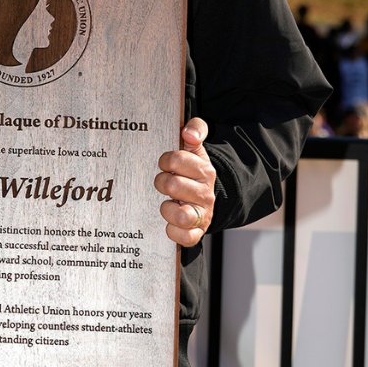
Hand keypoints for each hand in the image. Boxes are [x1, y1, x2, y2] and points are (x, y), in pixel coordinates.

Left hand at [154, 118, 215, 247]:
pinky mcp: (197, 232)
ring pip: (180, 215)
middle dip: (162, 182)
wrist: (204, 198)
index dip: (166, 160)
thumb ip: (196, 129)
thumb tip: (189, 133)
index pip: (176, 159)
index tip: (166, 164)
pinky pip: (185, 237)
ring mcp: (202, 214)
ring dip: (166, 208)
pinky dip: (174, 231)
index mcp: (204, 170)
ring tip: (167, 202)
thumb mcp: (194, 147)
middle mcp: (205, 193)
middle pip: (172, 185)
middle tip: (164, 183)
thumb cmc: (191, 172)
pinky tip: (169, 222)